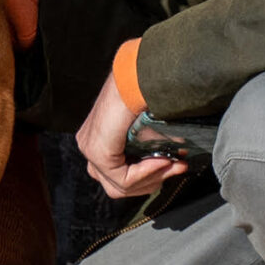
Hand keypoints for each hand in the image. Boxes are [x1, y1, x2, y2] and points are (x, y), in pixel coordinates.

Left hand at [75, 74, 186, 199]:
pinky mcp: (97, 151)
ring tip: (172, 165)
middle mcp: (89, 146)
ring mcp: (90, 149)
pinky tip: (163, 161)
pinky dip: (146, 173)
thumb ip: (152, 154)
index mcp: (98, 140)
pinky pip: (122, 178)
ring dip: (151, 179)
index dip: (149, 179)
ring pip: (119, 186)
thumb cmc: (148, 97)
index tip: (175, 167)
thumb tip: (173, 170)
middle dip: (150, 182)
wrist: (141, 77)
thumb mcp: (150, 132)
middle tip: (175, 169)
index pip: (118, 177)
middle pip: (116, 186)